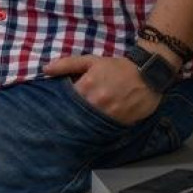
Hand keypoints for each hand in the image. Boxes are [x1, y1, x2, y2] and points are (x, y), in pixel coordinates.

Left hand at [44, 54, 162, 124]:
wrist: (147, 74)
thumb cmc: (116, 67)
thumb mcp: (91, 61)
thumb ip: (67, 64)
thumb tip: (45, 70)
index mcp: (86, 86)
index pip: (65, 101)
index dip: (59, 105)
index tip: (52, 109)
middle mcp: (95, 103)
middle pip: (75, 116)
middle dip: (69, 118)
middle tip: (60, 122)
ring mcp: (108, 116)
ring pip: (88, 126)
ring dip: (81, 126)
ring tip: (75, 127)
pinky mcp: (119, 125)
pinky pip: (102, 131)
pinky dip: (96, 131)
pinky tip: (91, 130)